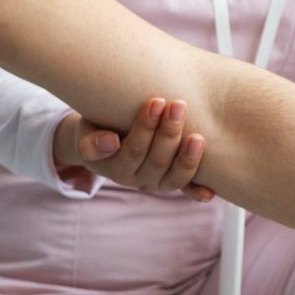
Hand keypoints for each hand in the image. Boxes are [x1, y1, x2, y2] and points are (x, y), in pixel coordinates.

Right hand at [51, 98, 216, 198]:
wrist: (103, 139)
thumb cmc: (97, 127)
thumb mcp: (86, 133)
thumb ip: (92, 142)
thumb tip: (111, 142)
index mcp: (114, 167)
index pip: (133, 150)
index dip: (145, 127)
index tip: (156, 101)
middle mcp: (135, 179)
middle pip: (156, 160)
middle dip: (169, 133)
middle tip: (179, 105)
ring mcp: (154, 183)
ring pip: (174, 176)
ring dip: (188, 158)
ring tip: (198, 137)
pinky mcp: (170, 183)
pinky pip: (185, 190)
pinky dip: (197, 192)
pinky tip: (209, 193)